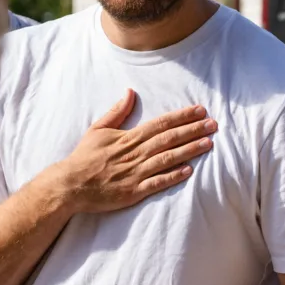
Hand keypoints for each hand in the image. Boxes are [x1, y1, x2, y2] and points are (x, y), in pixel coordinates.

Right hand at [51, 89, 215, 213]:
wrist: (71, 184)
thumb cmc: (84, 157)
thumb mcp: (97, 129)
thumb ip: (116, 112)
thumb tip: (130, 93)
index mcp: (128, 138)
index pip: (160, 124)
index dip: (181, 116)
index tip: (200, 110)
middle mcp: (135, 154)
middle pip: (168, 139)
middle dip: (193, 130)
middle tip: (213, 124)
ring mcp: (135, 173)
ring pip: (167, 158)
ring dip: (189, 150)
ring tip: (209, 143)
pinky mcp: (134, 191)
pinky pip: (157, 183)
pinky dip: (173, 176)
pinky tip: (189, 170)